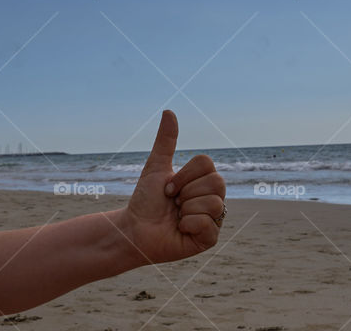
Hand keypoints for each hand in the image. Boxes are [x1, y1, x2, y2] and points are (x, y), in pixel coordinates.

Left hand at [118, 110, 225, 264]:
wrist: (133, 231)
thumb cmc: (144, 201)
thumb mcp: (156, 168)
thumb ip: (166, 141)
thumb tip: (169, 111)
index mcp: (204, 181)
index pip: (207, 165)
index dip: (184, 175)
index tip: (168, 188)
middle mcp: (213, 198)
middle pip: (217, 182)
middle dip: (187, 192)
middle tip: (173, 202)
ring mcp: (214, 219)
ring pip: (214, 203)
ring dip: (187, 210)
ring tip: (176, 217)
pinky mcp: (210, 238)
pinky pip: (209, 225)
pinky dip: (189, 225)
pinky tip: (180, 230)